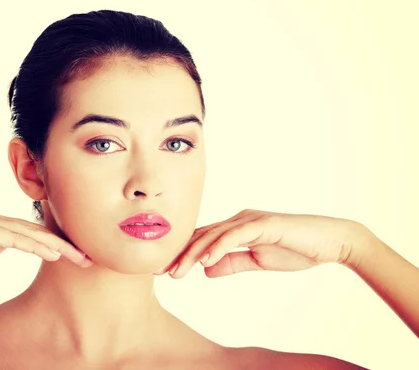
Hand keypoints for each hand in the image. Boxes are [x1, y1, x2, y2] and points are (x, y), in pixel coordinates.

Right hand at [0, 208, 92, 279]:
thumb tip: (7, 247)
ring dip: (58, 245)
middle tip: (89, 256)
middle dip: (65, 244)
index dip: (55, 244)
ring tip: (80, 256)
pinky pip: (13, 238)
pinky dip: (36, 245)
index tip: (76, 257)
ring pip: (30, 232)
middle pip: (37, 231)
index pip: (31, 234)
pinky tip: (54, 253)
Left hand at [154, 209, 365, 278]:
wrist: (331, 242)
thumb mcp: (257, 261)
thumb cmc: (296, 249)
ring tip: (176, 272)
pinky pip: (235, 235)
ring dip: (193, 254)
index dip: (182, 254)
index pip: (203, 240)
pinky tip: (204, 260)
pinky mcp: (263, 223)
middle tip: (160, 271)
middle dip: (179, 254)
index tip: (164, 270)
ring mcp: (250, 219)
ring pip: (213, 235)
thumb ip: (232, 263)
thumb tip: (206, 270)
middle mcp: (239, 219)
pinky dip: (218, 247)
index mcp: (236, 227)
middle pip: (202, 236)